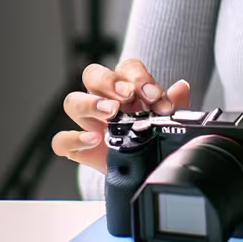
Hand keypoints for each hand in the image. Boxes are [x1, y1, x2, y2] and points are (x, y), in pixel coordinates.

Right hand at [50, 58, 192, 172]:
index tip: (153, 96)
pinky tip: (94, 139)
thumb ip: (174, 105)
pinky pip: (61, 140)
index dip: (138, 76)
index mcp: (125, 89)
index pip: (125, 68)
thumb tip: (181, 87)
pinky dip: (74, 138)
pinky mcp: (78, 148)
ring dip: (91, 103)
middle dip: (110, 81)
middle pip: (92, 74)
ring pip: (72, 101)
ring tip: (111, 113)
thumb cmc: (152, 140)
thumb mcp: (167, 123)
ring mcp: (87, 123)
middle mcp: (102, 100)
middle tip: (128, 96)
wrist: (144, 173)